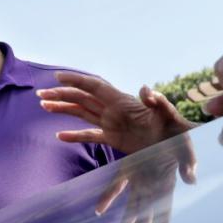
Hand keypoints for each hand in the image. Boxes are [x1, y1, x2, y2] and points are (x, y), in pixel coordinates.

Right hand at [39, 72, 193, 153]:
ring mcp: (113, 124)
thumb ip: (159, 102)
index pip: (94, 87)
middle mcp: (115, 110)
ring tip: (43, 106)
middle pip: (82, 98)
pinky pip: (90, 135)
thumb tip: (146, 88)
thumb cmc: (177, 132)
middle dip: (61, 94)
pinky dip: (74, 135)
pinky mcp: (115, 139)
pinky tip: (59, 136)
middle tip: (39, 95)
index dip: (76, 81)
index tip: (56, 77)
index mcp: (123, 102)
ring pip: (83, 113)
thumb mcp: (169, 116)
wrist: (182, 146)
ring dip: (64, 108)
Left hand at [96, 135, 195, 222]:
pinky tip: (98, 211)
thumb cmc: (178, 128)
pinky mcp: (130, 166)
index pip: (163, 213)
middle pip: (144, 215)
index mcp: (166, 182)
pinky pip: (117, 185)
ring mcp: (141, 176)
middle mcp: (154, 183)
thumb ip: (189, 160)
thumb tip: (192, 180)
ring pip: (131, 205)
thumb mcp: (186, 142)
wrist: (165, 113)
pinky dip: (108, 197)